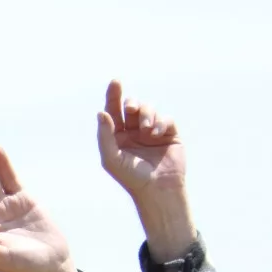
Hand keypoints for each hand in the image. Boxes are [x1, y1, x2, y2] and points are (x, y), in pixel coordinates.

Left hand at [97, 79, 194, 261]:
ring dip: (146, 115)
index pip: (114, 110)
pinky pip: (166, 118)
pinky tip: (156, 134)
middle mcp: (134, 131)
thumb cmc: (131, 177)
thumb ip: (105, 135)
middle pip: (132, 106)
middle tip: (130, 110)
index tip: (116, 81)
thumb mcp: (111, 158)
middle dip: (131, 104)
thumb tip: (101, 112)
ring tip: (146, 130)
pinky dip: (160, 122)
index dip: (114, 95)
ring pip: (149, 109)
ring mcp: (152, 131)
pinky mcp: (169, 133)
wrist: (158, 189)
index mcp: (117, 135)